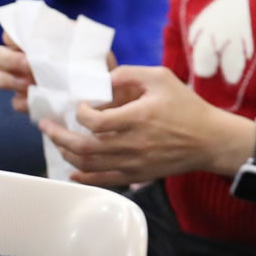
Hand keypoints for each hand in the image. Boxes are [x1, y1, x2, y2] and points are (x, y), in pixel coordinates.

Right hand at [0, 33, 117, 113]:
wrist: (105, 93)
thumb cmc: (96, 64)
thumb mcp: (91, 47)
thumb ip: (79, 34)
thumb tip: (71, 24)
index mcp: (35, 41)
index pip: (10, 32)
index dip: (12, 37)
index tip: (28, 46)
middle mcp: (22, 58)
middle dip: (10, 60)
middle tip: (30, 66)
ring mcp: (21, 80)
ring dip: (8, 80)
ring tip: (30, 85)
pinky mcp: (27, 101)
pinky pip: (14, 102)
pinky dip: (24, 101)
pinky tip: (38, 100)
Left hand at [39, 65, 253, 188]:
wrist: (209, 140)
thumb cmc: (186, 106)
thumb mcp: (162, 78)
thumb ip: (130, 74)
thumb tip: (102, 78)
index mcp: (139, 117)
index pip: (96, 121)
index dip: (80, 113)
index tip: (80, 105)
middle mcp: (133, 143)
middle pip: (85, 146)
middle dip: (59, 136)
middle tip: (46, 126)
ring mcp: (134, 163)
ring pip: (90, 165)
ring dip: (67, 153)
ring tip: (56, 141)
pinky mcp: (137, 175)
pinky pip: (104, 181)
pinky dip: (84, 177)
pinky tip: (72, 170)